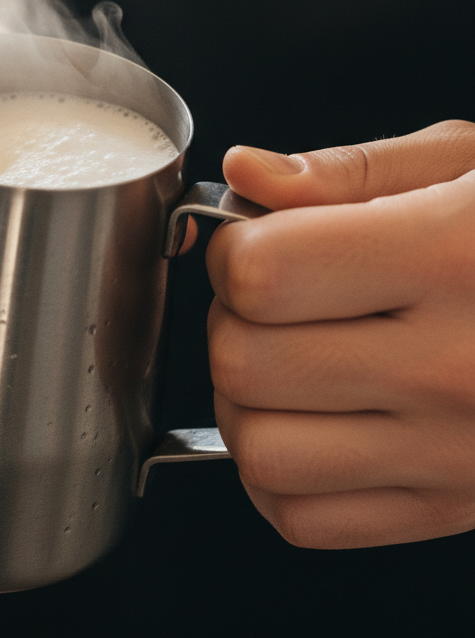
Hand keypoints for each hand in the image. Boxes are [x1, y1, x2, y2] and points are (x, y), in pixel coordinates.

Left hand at [206, 120, 474, 548]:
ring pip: (260, 452)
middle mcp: (456, 369)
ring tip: (288, 356)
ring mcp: (457, 455)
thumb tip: (243, 172)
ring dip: (244, 401)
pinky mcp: (452, 510)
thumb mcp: (469, 164)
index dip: (236, 249)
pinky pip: (303, 518)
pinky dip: (277, 471)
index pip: (263, 275)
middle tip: (274, 296)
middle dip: (232, 318)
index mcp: (453, 260)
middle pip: (244, 363)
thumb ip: (347, 171)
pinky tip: (307, 418)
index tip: (256, 240)